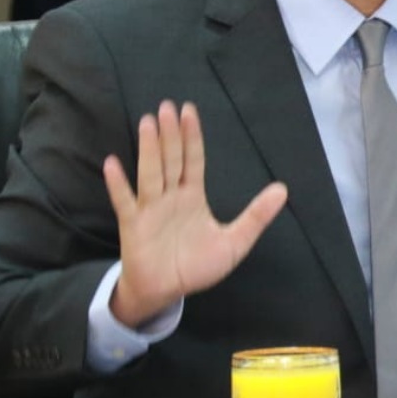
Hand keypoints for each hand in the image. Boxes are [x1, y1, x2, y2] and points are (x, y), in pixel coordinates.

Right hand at [104, 101, 286, 325]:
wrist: (167, 291)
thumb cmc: (197, 265)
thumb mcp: (235, 242)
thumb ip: (257, 216)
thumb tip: (283, 189)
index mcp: (192, 197)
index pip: (193, 160)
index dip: (192, 136)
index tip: (189, 111)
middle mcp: (170, 197)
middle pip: (171, 160)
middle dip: (170, 134)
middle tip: (167, 106)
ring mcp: (150, 209)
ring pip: (150, 173)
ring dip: (149, 149)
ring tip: (148, 123)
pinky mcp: (133, 226)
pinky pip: (125, 202)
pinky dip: (119, 184)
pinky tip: (113, 163)